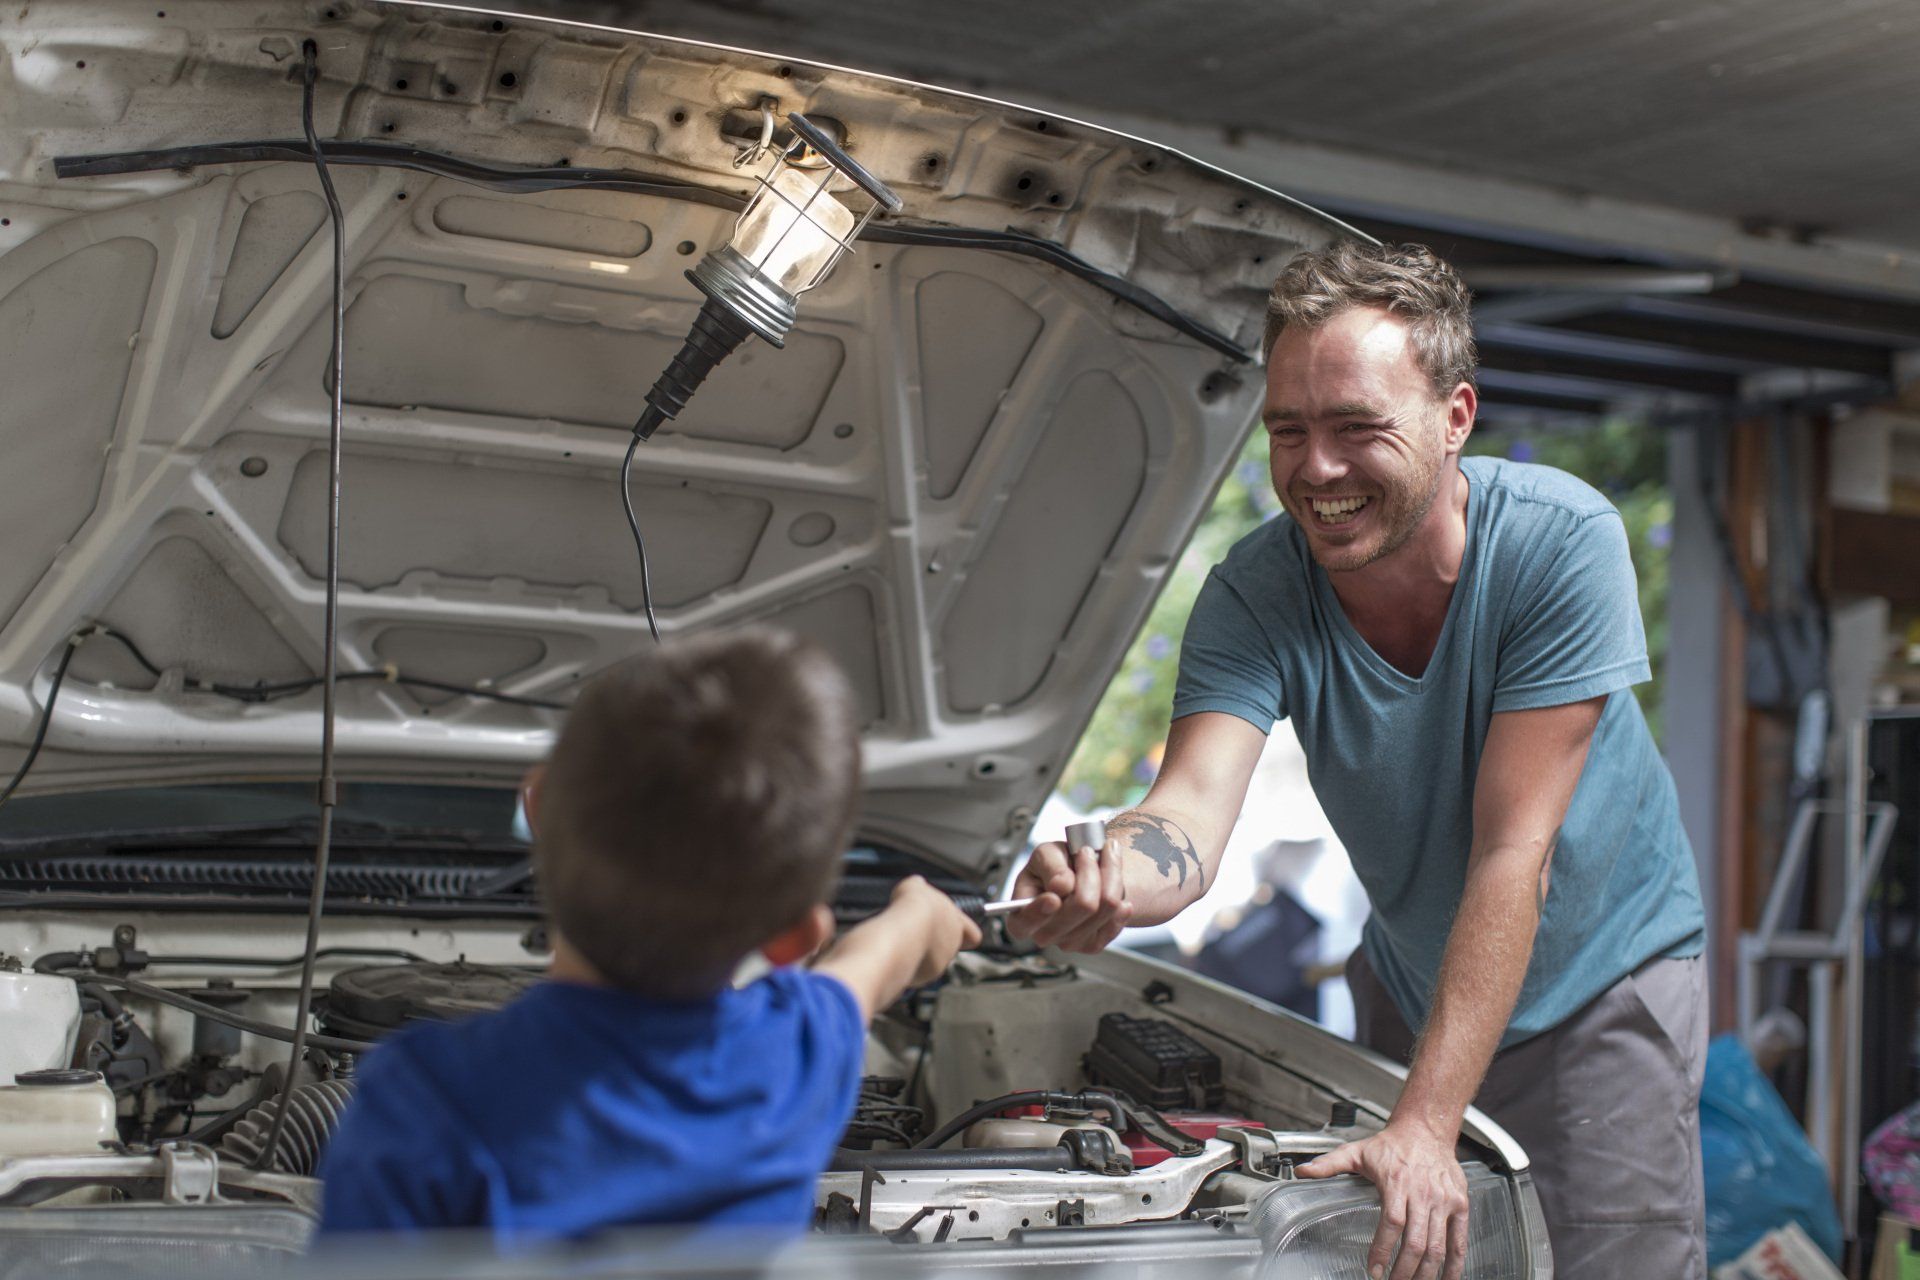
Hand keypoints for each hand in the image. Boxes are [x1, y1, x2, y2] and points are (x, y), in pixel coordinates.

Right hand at [887, 876, 981, 984]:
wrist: (903, 931)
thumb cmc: (912, 909)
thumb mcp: (914, 886)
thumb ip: (920, 888)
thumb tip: (915, 885)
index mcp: (957, 921)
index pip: (973, 933)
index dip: (967, 933)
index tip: (963, 933)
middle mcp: (953, 943)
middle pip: (949, 945)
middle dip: (936, 941)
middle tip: (920, 931)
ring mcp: (941, 960)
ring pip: (934, 959)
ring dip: (923, 953)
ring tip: (906, 941)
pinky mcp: (927, 974)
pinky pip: (920, 970)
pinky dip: (911, 964)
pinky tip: (901, 953)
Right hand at [1003, 838, 1131, 951]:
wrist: (1080, 873)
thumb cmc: (1055, 865)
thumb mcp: (1045, 854)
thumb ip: (1049, 865)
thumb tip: (1061, 885)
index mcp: (1020, 916)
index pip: (1024, 923)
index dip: (1038, 912)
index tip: (1052, 897)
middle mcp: (1043, 934)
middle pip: (1080, 906)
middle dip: (1089, 871)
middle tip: (1087, 851)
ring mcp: (1068, 943)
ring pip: (1104, 908)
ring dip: (1110, 874)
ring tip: (1105, 856)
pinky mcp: (1092, 946)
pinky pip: (1116, 920)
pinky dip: (1120, 896)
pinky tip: (1115, 885)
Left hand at [1297, 1120, 1469, 1279]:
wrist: (1426, 1130)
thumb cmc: (1392, 1145)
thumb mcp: (1356, 1151)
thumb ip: (1329, 1164)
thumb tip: (1302, 1171)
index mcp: (1396, 1182)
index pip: (1391, 1223)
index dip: (1382, 1249)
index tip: (1373, 1270)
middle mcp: (1423, 1193)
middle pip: (1416, 1242)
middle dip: (1404, 1271)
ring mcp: (1444, 1200)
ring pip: (1437, 1246)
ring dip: (1426, 1273)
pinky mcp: (1460, 1204)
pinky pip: (1459, 1240)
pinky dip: (1455, 1264)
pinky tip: (1447, 1279)